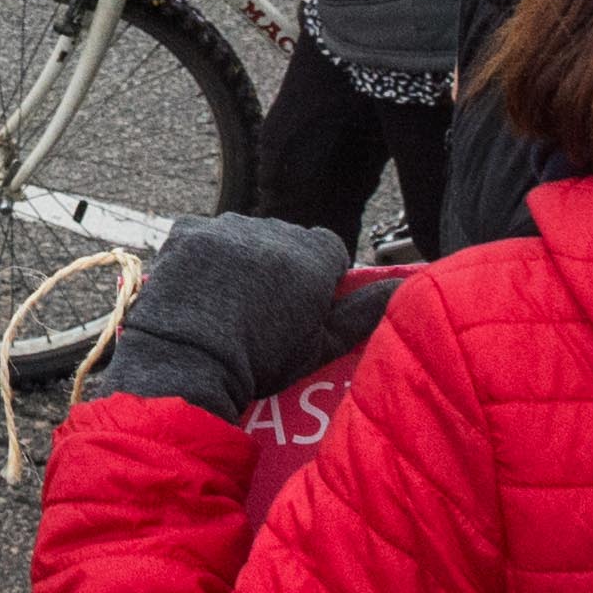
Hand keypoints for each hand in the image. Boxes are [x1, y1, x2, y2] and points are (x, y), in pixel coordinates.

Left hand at [101, 215, 356, 420]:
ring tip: (229, 299)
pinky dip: (204, 252)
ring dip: (243, 255)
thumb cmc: (260, 363)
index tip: (304, 305)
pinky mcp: (187, 230)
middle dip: (281, 264)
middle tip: (263, 307)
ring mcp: (225, 227)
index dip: (320, 277)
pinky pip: (204, 233)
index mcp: (311, 256)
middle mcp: (271, 231)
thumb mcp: (321, 346)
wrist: (186, 365)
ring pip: (245, 234)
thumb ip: (365, 312)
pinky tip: (200, 285)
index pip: (330, 249)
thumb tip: (405, 287)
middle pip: (287, 239)